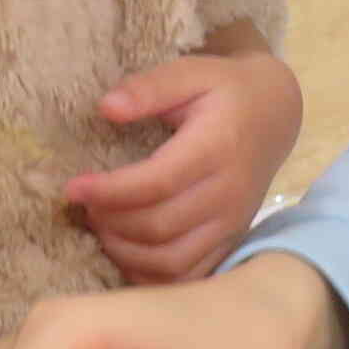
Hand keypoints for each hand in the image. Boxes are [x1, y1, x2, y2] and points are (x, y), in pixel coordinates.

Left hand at [67, 43, 303, 284]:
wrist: (276, 115)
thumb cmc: (227, 91)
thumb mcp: (192, 72)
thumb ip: (150, 87)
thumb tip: (106, 108)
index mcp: (217, 148)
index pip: (157, 183)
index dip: (110, 191)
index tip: (73, 188)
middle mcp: (228, 193)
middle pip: (160, 227)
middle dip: (111, 222)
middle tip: (85, 205)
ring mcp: (232, 223)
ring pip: (171, 261)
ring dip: (126, 252)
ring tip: (101, 227)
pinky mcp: (230, 241)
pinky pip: (188, 277)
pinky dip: (151, 276)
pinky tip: (127, 253)